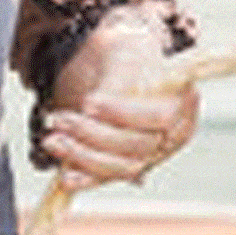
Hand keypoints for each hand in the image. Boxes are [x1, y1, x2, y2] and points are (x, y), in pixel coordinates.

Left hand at [41, 23, 198, 185]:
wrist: (118, 71)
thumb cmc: (125, 59)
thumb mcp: (125, 54)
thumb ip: (120, 79)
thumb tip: (104, 98)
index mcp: (183, 104)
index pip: (161, 116)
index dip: (124, 113)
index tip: (88, 102)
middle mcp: (171, 136)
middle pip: (139, 146)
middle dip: (93, 134)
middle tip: (58, 119)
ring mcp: (151, 157)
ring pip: (123, 167)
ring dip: (83, 155)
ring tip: (52, 139)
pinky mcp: (128, 169)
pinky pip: (109, 180)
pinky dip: (86, 180)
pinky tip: (66, 176)